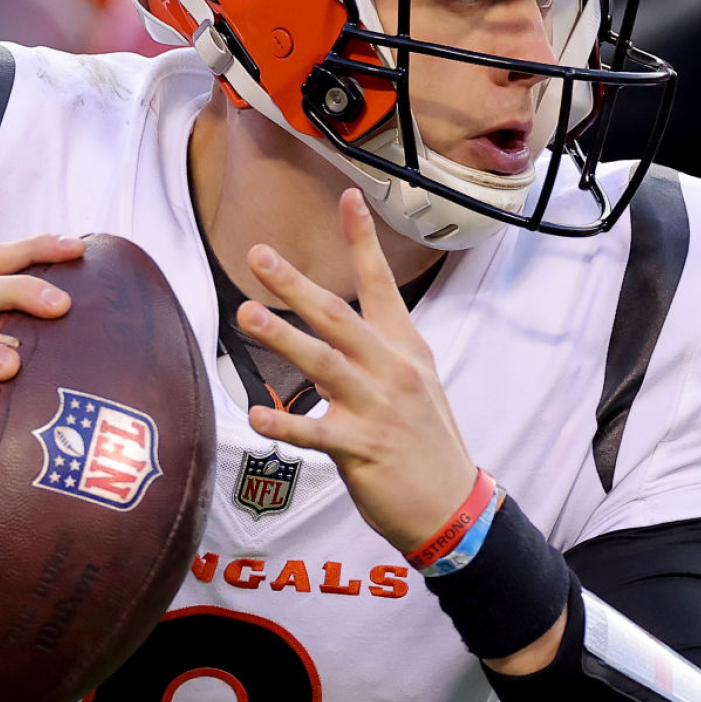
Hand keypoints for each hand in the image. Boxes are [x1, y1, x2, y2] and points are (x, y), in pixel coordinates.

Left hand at [235, 191, 480, 552]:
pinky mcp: (362, 448)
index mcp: (404, 348)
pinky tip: (255, 415)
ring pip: (324, 362)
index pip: (381, 284)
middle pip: (339, 316)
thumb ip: (377, 351)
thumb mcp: (415, 383)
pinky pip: (315, 432)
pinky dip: (284, 423)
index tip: (349, 197)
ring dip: (283, 336)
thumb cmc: (426, 441)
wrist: (453, 503)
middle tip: (260, 257)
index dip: (363, 240)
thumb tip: (335, 328)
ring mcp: (377, 407)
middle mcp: (391, 370)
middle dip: (296, 284)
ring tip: (247, 314)